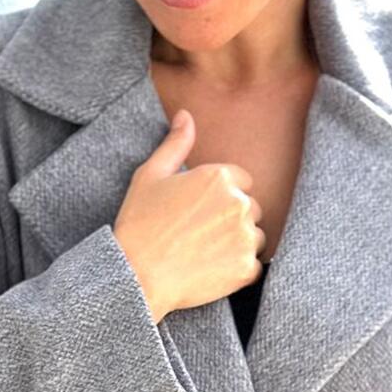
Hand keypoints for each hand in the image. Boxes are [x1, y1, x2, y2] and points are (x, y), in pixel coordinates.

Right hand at [113, 109, 265, 323]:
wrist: (137, 275)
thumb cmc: (140, 224)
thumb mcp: (150, 175)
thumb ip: (175, 144)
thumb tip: (186, 115)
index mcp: (219, 176)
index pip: (242, 181)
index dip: (223, 196)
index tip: (204, 212)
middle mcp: (238, 203)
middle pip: (251, 209)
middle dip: (232, 219)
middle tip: (202, 236)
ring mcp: (244, 237)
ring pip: (254, 238)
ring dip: (238, 245)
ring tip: (207, 254)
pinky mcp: (246, 268)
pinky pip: (254, 267)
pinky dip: (238, 271)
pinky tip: (213, 271)